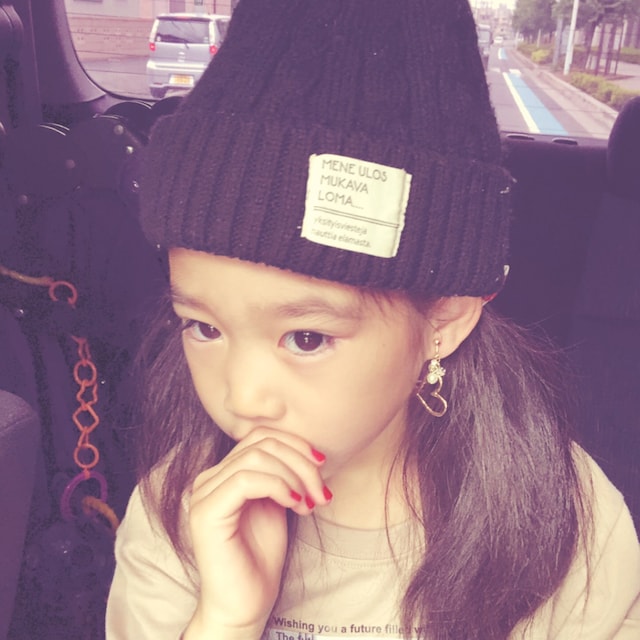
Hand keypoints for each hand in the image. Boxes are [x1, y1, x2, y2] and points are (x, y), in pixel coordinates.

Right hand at [183, 427, 330, 638]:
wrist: (244, 605)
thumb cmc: (261, 558)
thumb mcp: (277, 504)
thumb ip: (281, 475)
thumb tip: (307, 452)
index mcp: (224, 473)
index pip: (260, 436)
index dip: (295, 444)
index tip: (322, 466)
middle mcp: (209, 479)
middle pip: (261, 443)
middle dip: (300, 462)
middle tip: (320, 491)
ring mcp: (203, 494)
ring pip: (255, 457)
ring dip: (293, 475)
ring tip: (309, 502)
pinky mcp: (206, 513)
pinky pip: (245, 480)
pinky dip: (277, 486)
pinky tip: (294, 503)